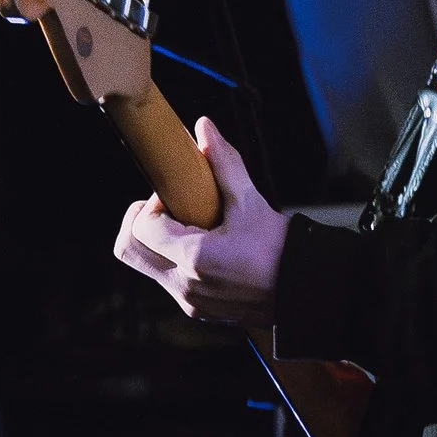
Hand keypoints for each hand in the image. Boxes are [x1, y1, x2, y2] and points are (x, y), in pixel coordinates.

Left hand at [112, 117, 289, 332]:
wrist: (309, 291)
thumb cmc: (283, 251)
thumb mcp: (251, 202)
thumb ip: (224, 163)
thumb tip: (204, 127)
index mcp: (194, 259)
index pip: (142, 227)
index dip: (154, 204)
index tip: (179, 195)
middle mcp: (185, 285)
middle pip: (128, 251)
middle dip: (140, 223)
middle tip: (167, 208)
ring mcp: (190, 301)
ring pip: (146, 267)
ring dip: (157, 241)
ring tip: (190, 226)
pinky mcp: (198, 309)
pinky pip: (168, 280)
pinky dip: (173, 259)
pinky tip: (204, 245)